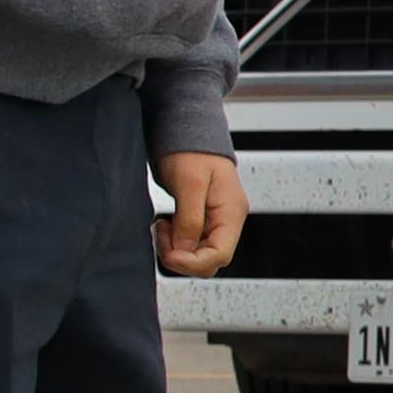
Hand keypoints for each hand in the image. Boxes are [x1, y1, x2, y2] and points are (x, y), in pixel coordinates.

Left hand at [155, 149, 245, 277]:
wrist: (188, 131)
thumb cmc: (192, 150)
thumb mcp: (189, 183)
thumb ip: (189, 220)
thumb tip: (184, 249)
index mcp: (231, 212)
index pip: (219, 255)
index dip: (192, 262)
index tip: (169, 252)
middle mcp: (227, 220)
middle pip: (210, 260)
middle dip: (182, 256)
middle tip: (161, 236)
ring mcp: (215, 221)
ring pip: (199, 254)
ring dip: (177, 249)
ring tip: (161, 228)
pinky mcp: (202, 219)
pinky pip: (192, 242)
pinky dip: (176, 241)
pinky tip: (165, 226)